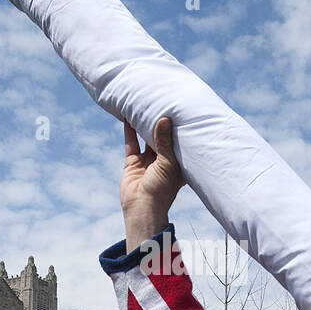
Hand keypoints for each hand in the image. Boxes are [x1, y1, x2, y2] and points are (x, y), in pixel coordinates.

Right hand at [121, 117, 184, 251]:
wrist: (142, 207)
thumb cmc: (162, 189)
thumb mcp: (168, 162)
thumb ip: (165, 141)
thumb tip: (164, 118)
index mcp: (178, 163)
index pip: (180, 141)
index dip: (180, 127)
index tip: (181, 109)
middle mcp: (164, 160)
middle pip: (163, 137)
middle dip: (162, 122)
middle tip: (163, 102)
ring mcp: (147, 161)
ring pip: (146, 137)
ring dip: (145, 124)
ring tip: (145, 105)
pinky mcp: (133, 162)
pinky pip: (131, 142)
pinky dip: (129, 130)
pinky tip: (128, 116)